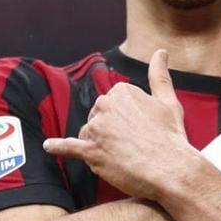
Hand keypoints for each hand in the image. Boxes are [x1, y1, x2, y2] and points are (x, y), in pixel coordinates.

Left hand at [43, 50, 191, 199]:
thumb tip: (160, 52)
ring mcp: (96, 129)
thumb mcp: (168, 101)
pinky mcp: (90, 152)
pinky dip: (58, 147)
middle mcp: (105, 105)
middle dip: (110, 129)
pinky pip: (68, 147)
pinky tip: (49, 146)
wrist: (170, 168)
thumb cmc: (171, 136)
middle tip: (132, 144)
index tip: (139, 129)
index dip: (125, 118)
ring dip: (99, 143)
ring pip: (89, 133)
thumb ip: (159, 75)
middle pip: (98, 116)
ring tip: (122, 156)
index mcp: (122, 92)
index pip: (113, 102)